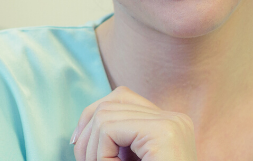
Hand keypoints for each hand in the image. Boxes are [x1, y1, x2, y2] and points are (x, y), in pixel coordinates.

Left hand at [72, 87, 196, 160]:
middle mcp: (175, 119)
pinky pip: (109, 129)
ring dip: (92, 149)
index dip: (92, 118)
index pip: (121, 98)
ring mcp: (172, 123)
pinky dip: (99, 153)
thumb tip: (79, 133)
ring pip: (105, 115)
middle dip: (88, 134)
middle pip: (111, 102)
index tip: (78, 145)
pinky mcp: (164, 132)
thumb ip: (114, 145)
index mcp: (169, 125)